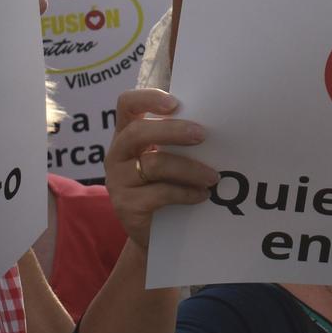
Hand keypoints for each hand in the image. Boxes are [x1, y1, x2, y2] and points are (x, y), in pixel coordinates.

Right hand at [105, 87, 217, 249]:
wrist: (153, 233)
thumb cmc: (164, 185)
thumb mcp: (167, 157)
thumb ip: (177, 140)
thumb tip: (215, 122)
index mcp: (126, 134)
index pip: (126, 104)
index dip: (147, 99)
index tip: (175, 103)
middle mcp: (116, 154)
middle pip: (138, 132)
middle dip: (174, 131)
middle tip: (203, 135)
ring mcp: (117, 180)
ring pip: (154, 164)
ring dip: (190, 168)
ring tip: (213, 176)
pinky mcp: (126, 205)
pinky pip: (160, 193)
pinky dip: (186, 193)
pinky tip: (202, 195)